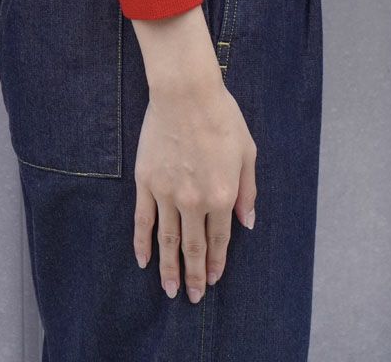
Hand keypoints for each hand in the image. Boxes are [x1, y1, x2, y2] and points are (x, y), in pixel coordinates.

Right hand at [132, 66, 256, 303]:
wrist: (186, 93)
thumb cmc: (221, 117)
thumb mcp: (247, 152)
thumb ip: (247, 191)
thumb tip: (247, 223)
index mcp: (222, 196)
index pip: (220, 240)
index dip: (217, 263)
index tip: (214, 280)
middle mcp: (194, 201)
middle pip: (193, 248)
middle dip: (194, 276)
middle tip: (193, 298)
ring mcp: (167, 194)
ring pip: (167, 241)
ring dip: (169, 268)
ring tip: (169, 290)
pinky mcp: (146, 182)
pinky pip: (143, 220)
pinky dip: (142, 243)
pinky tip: (144, 260)